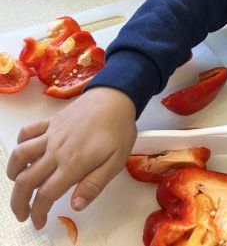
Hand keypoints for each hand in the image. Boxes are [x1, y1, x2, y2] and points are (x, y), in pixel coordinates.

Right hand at [6, 87, 136, 229]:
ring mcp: (51, 134)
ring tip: (19, 185)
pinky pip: (27, 132)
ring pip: (20, 155)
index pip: (46, 195)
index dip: (38, 212)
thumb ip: (94, 184)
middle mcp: (56, 150)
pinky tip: (25, 152)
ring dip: (13, 173)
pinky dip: (20, 144)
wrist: (115, 98)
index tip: (39, 222)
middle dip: (20, 202)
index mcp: (73, 163)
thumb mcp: (116, 161)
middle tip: (23, 213)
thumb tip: (75, 205)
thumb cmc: (119, 130)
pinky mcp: (51, 121)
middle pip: (26, 180)